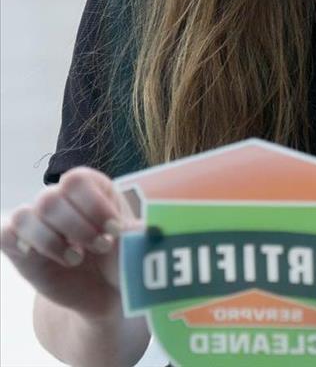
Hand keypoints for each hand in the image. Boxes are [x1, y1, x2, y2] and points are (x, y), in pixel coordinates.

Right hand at [0, 166, 139, 318]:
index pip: (76, 180)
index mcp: (92, 187)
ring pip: (25, 215)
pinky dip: (25, 245)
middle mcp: (61, 198)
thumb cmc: (124, 257)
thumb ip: (137, 233)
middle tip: (102, 247)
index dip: (94, 205)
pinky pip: (6, 234)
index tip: (115, 230)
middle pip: (51, 198)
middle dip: (79, 228)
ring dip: (53, 241)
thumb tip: (145, 230)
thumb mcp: (136, 242)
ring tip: (78, 259)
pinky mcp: (20, 245)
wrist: (108, 291)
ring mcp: (38, 221)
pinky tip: (50, 260)